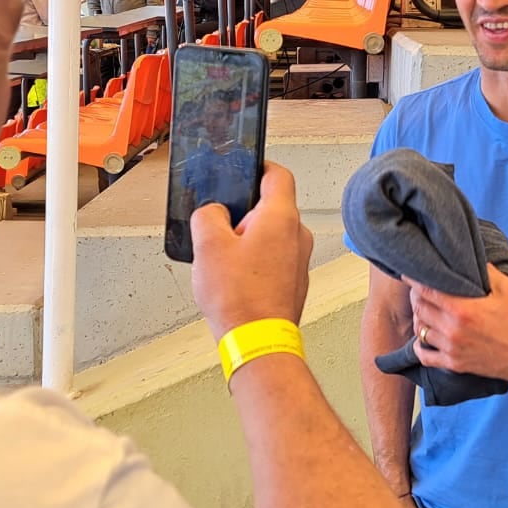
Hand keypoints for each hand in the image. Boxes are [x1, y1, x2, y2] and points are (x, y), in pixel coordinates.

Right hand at [190, 162, 313, 339]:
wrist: (257, 341)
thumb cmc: (240, 298)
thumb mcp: (207, 245)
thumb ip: (208, 215)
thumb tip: (212, 213)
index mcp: (281, 217)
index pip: (278, 174)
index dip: (258, 166)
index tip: (243, 168)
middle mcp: (297, 235)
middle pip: (272, 206)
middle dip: (245, 211)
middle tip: (221, 223)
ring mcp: (299, 260)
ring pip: (273, 235)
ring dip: (249, 239)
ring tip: (224, 257)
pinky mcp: (294, 282)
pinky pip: (275, 259)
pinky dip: (256, 261)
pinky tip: (234, 277)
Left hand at [406, 264, 507, 387]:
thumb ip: (488, 271)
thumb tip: (474, 259)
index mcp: (463, 308)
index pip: (426, 291)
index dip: (415, 281)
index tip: (410, 275)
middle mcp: (452, 329)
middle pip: (419, 309)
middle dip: (416, 298)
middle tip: (418, 291)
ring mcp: (452, 348)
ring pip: (420, 331)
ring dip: (420, 320)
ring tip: (424, 313)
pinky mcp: (454, 364)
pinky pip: (425, 357)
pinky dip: (420, 347)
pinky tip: (424, 339)